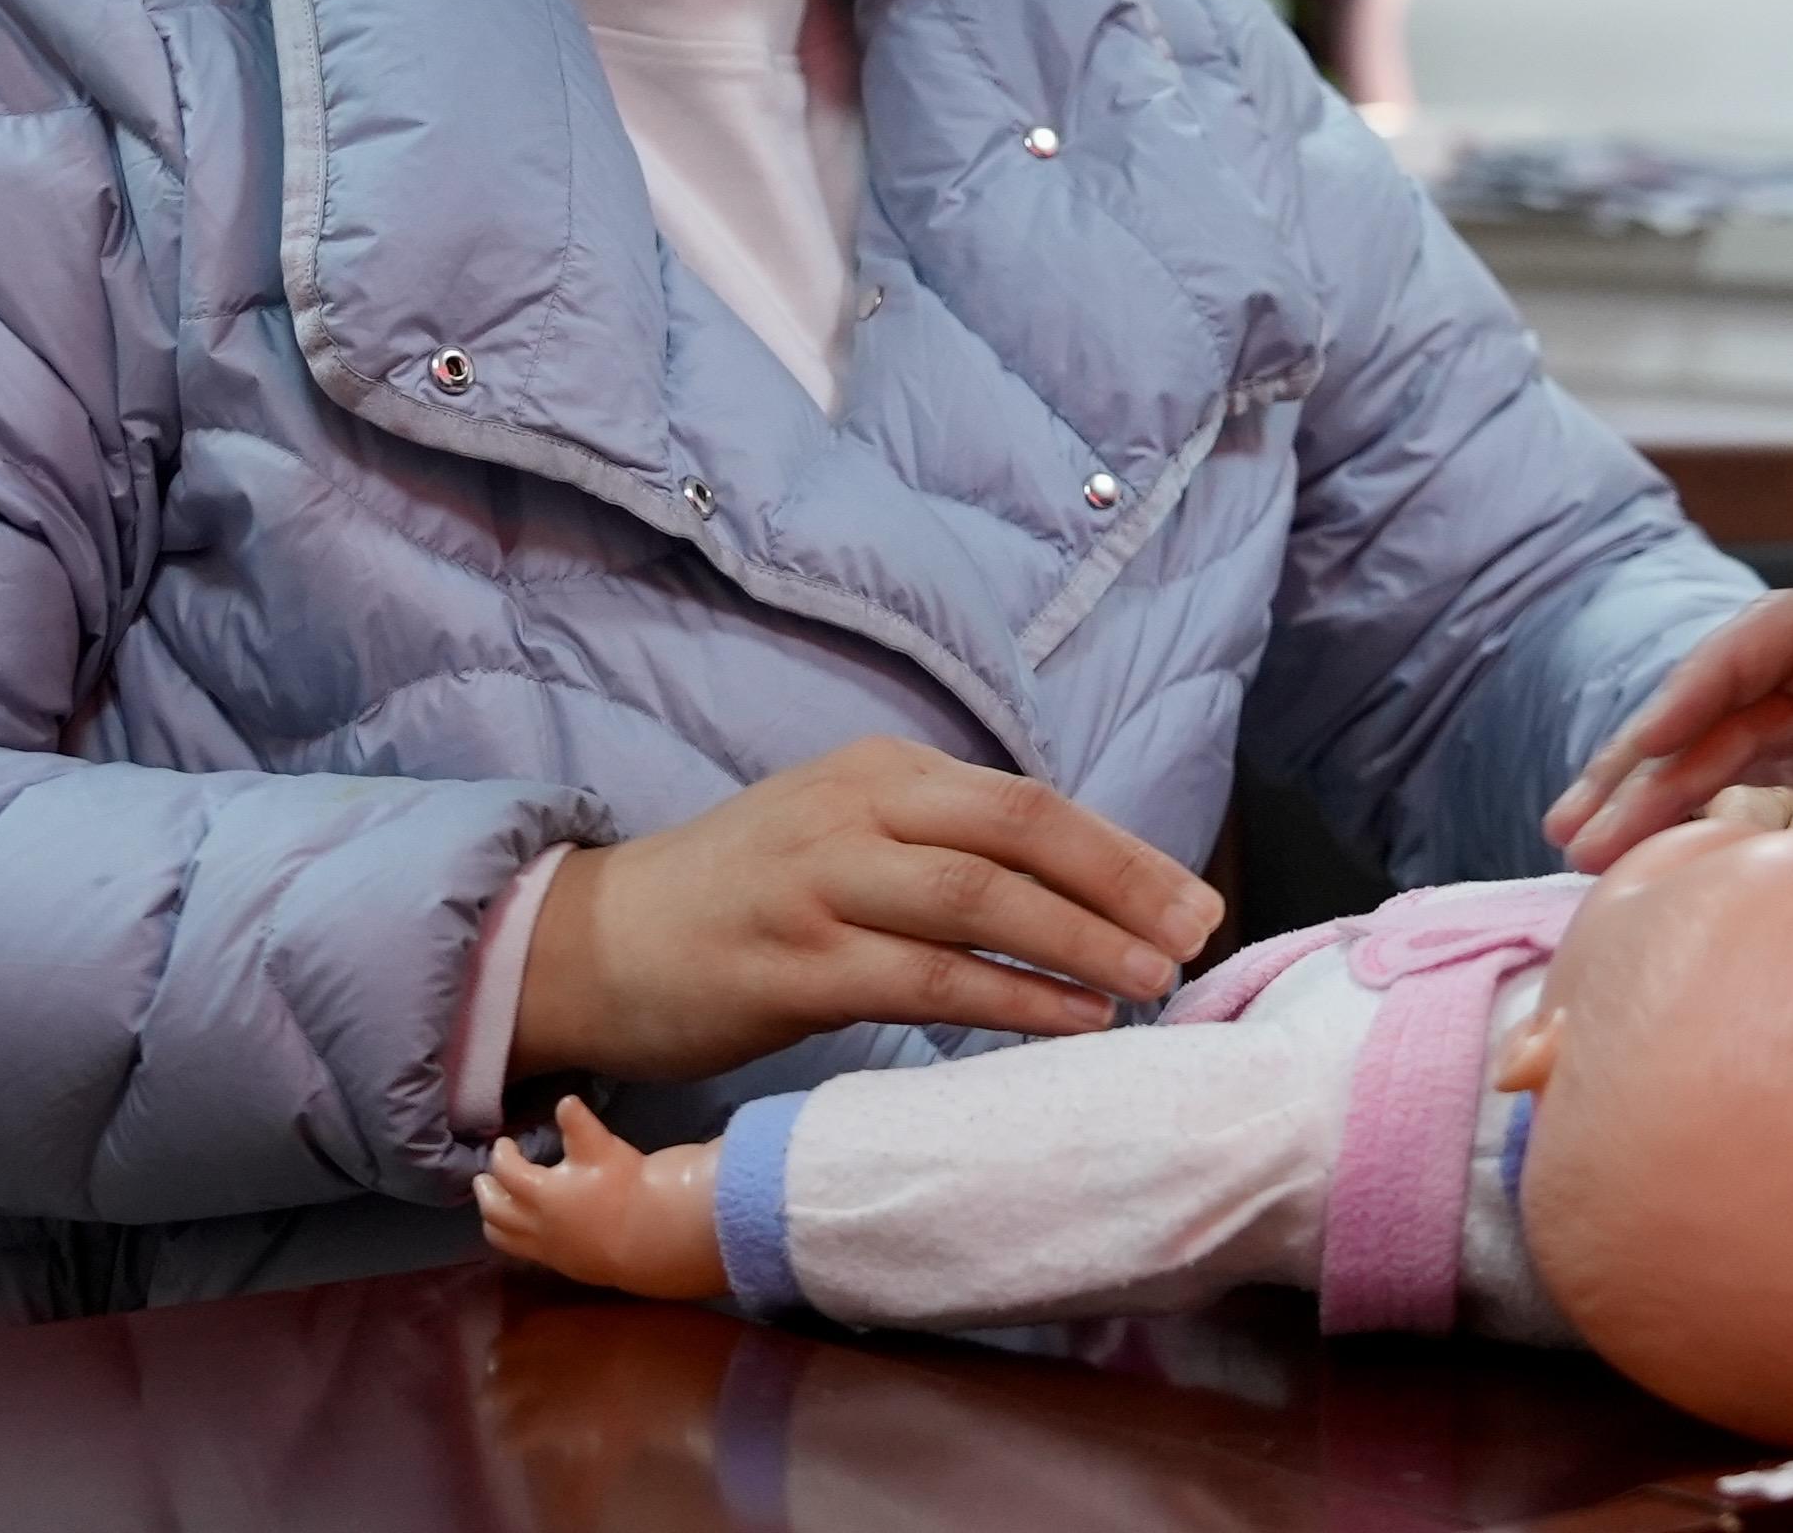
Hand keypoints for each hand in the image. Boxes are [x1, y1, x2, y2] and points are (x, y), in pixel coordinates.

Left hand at [475, 1103, 728, 1300]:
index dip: (501, 1155)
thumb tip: (563, 1101)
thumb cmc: (624, 1185)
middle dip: (486, 1191)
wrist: (647, 1233)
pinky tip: (523, 1230)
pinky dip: (512, 1238)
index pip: (505, 1172)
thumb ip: (578, 1123)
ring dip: (492, 1219)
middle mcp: (534, 1223)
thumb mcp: (602, 1146)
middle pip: (494, 1210)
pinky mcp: (558, 1263)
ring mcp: (545, 1247)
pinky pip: (522, 1252)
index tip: (504, 1143)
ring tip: (494, 1207)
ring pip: (502, 1237)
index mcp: (540, 1192)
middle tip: (483, 1178)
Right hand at [516, 736, 1222, 1082]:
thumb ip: (942, 845)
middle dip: (1121, 884)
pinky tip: (1070, 1019)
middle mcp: (854, 812)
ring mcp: (819, 885)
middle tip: (1195, 934)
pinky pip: (924, 980)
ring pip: (978, 902)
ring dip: (1079, 943)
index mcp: (880, 773)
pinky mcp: (790, 966)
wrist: (597, 941)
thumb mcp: (845, 835)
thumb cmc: (743, 898)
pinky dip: (1008, 999)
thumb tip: (1078, 889)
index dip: (1120, 850)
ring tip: (1152, 982)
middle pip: (1017, 833)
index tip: (1191, 898)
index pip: (1026, 800)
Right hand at [1543, 590, 1792, 887]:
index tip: (1651, 746)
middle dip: (1647, 749)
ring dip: (1655, 787)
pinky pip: (1760, 783)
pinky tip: (1652, 853)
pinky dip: (1699, 812)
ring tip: (1580, 847)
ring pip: (1729, 741)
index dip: (1703, 683)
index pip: (1776, 638)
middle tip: (1573, 824)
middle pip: (1730, 694)